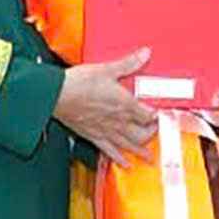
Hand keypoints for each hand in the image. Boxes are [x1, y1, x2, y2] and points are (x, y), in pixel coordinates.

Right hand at [54, 48, 157, 167]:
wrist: (57, 96)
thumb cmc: (80, 83)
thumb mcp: (107, 69)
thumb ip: (129, 63)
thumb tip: (145, 54)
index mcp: (125, 103)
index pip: (148, 114)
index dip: (156, 116)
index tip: (161, 116)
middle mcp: (118, 120)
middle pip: (142, 133)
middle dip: (151, 134)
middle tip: (156, 133)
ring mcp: (106, 130)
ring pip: (128, 145)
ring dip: (140, 151)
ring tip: (149, 158)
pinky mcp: (94, 136)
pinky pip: (110, 151)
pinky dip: (119, 159)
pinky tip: (125, 164)